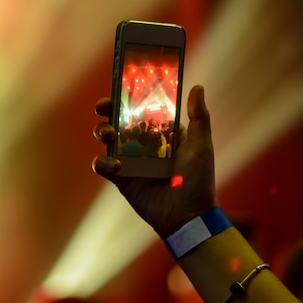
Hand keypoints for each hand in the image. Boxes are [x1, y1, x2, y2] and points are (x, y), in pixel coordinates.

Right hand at [92, 85, 217, 237]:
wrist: (187, 215)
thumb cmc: (198, 180)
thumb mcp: (200, 146)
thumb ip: (199, 117)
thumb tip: (197, 87)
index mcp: (159, 132)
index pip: (139, 109)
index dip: (126, 97)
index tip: (119, 88)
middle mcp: (141, 143)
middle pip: (117, 120)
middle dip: (107, 111)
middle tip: (104, 108)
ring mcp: (128, 160)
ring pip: (106, 139)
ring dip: (102, 131)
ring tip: (109, 135)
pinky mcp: (120, 178)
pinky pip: (103, 165)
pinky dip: (103, 162)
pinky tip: (116, 165)